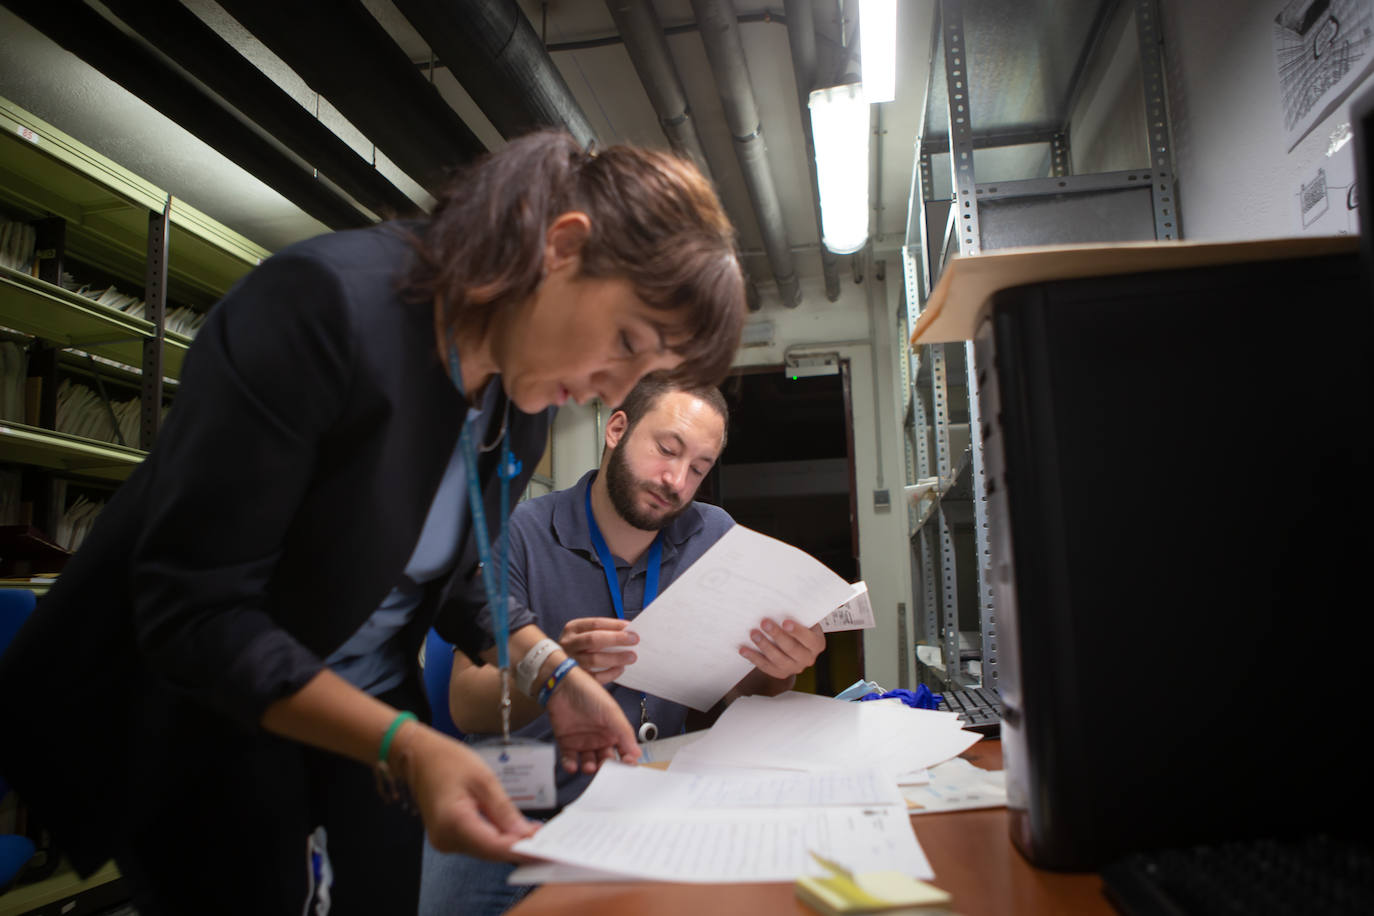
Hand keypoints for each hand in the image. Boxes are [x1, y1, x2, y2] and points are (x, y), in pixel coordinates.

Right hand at [401, 723, 537, 860]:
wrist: (419, 757)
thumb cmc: (448, 761)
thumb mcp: (483, 779)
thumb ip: (504, 810)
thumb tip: (526, 835)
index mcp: (453, 822)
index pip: (495, 847)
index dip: (522, 850)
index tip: (548, 851)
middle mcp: (447, 839)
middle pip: (491, 852)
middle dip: (520, 848)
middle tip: (550, 841)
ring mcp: (445, 842)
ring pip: (486, 851)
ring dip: (511, 844)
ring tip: (537, 835)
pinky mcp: (449, 839)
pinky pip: (478, 844)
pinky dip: (498, 840)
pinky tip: (516, 832)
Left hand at [544, 664, 640, 773]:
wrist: (562, 685)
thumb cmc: (588, 692)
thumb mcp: (612, 712)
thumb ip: (625, 733)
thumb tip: (637, 752)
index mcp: (613, 730)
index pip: (623, 751)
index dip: (626, 760)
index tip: (626, 765)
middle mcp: (599, 737)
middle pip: (606, 761)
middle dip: (606, 767)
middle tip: (606, 769)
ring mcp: (583, 741)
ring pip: (589, 763)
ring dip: (590, 768)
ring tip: (590, 766)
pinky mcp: (566, 742)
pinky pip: (569, 759)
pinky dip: (571, 765)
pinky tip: (573, 765)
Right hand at [559, 617, 637, 683]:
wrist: (555, 666)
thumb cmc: (580, 647)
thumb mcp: (585, 634)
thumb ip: (603, 631)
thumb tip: (629, 631)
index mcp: (572, 628)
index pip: (595, 623)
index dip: (614, 625)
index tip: (630, 626)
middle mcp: (568, 643)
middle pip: (593, 639)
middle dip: (616, 639)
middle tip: (634, 640)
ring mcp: (569, 661)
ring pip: (594, 660)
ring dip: (615, 658)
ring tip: (631, 657)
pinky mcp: (574, 678)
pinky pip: (594, 677)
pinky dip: (610, 673)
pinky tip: (620, 669)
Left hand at [739, 617, 825, 679]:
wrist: (793, 643)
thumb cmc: (797, 625)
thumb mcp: (803, 619)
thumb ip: (798, 614)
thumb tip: (782, 602)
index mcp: (817, 644)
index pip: (808, 638)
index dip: (797, 631)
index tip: (785, 622)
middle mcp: (808, 658)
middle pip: (792, 648)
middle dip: (777, 635)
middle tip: (764, 622)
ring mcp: (794, 668)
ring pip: (778, 659)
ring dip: (764, 645)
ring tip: (753, 633)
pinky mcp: (781, 673)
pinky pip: (766, 667)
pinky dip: (754, 658)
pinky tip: (743, 649)